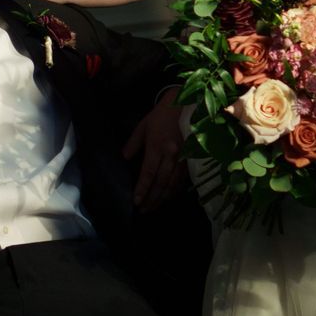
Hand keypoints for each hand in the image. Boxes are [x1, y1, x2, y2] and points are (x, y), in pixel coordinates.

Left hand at [123, 88, 184, 211]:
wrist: (185, 105)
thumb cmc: (161, 115)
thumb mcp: (143, 126)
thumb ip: (133, 144)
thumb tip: (124, 158)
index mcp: (157, 146)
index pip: (149, 173)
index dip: (143, 189)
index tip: (136, 201)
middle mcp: (171, 155)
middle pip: (161, 183)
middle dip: (152, 199)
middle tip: (144, 210)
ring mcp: (183, 158)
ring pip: (173, 184)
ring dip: (163, 198)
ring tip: (154, 207)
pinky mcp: (191, 159)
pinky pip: (183, 180)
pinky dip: (175, 191)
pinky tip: (169, 197)